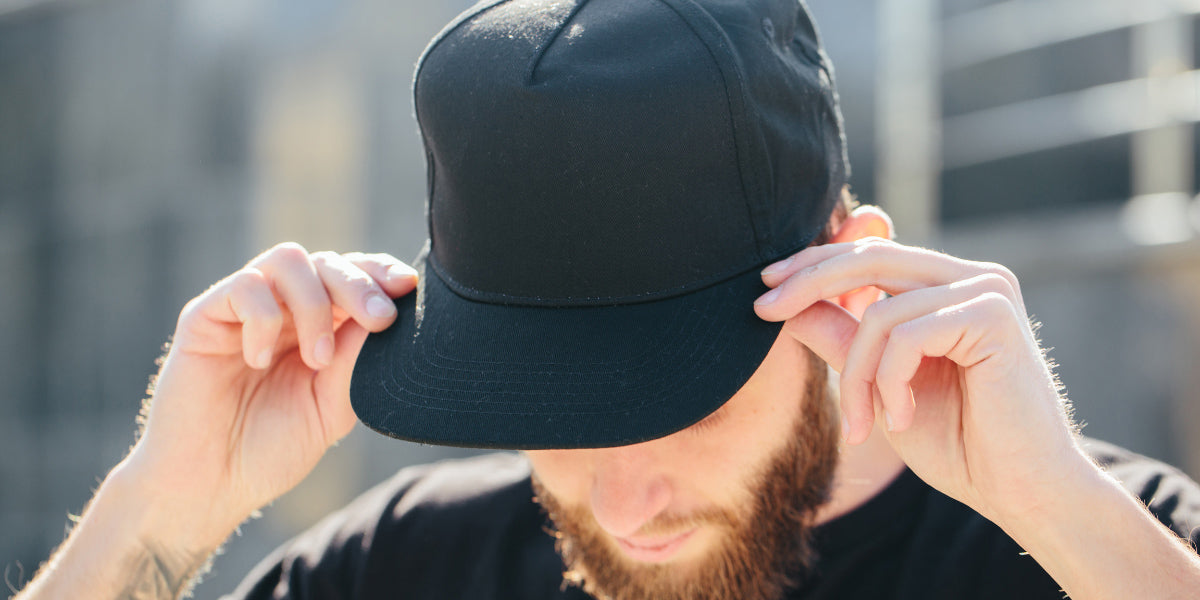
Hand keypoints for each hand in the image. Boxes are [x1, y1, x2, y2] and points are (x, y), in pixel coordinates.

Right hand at [118, 244, 415, 549]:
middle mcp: (282, 310)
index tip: (408, 290)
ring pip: (288, 260)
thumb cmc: (268, 451)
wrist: (208, 487)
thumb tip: (386, 317)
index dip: (381, 273)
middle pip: (327, 262)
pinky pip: (243, 287)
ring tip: (318, 358)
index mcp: (317, 327)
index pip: (353, 276)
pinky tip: (260, 361)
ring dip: (315, 304)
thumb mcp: (330, 409)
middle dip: (361, 284)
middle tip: (380, 319)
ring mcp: (242, 310)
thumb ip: (355, 363)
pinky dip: (264, 319)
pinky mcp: (204, 317)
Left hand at [754, 238, 1086, 520]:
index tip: (764, 288)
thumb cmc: (957, 442)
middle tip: (763, 310)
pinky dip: (889, 382)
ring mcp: (986, 290)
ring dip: (857, 376)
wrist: (1019, 491)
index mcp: (946, 286)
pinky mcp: (993, 314)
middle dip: (808, 283)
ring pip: (881, 313)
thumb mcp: (879, 384)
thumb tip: (787, 304)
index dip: (813, 264)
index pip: (868, 255)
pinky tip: (901, 418)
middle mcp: (970, 277)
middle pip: (868, 259)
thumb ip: (843, 338)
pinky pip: (905, 336)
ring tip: (863, 423)